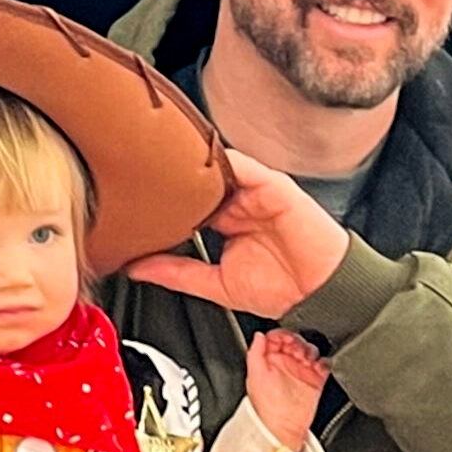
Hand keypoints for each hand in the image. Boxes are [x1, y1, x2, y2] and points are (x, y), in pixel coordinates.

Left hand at [124, 146, 350, 317]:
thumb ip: (176, 273)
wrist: (321, 294)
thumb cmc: (282, 288)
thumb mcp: (215, 284)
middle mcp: (239, 202)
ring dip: (192, 163)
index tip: (130, 197)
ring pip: (217, 167)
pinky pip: (245, 166)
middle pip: (198, 178)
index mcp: (225, 221)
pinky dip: (222, 161)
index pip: (186, 200)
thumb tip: (136, 267)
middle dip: (170, 175)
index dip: (160, 198)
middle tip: (135, 170)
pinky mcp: (274, 186)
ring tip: (159, 157)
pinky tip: (200, 162)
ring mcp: (256, 192)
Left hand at [244, 329, 329, 447]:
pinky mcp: (316, 381)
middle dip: (299, 342)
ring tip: (308, 360)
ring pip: (311, 350)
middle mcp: (286, 365)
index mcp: (269, 361)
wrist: (282, 428)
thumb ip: (255, 353)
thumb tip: (258, 335)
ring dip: (311, 350)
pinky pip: (324, 365)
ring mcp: (301, 372)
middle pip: (296, 341)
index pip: (277, 338)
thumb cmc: (266, 408)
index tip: (287, 338)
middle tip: (298, 350)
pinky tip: (319, 366)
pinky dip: (325, 362)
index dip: (283, 335)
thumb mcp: (255, 376)